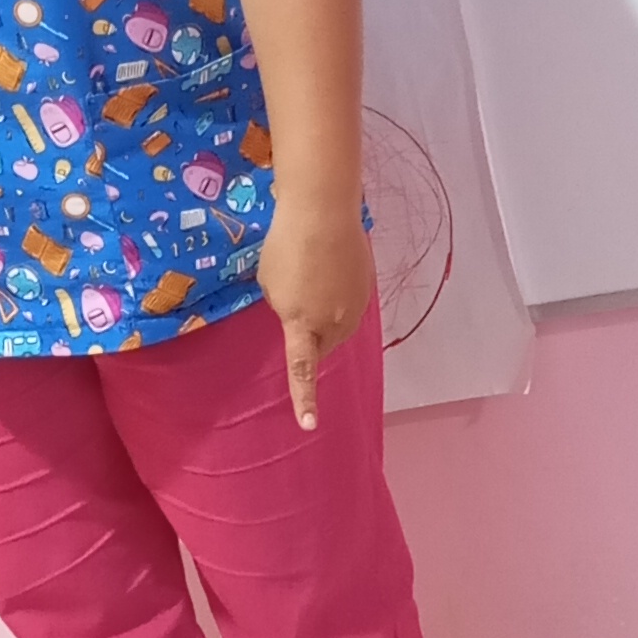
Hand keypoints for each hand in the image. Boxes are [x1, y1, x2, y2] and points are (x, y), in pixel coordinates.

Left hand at [257, 188, 375, 428]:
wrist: (323, 212)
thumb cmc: (287, 247)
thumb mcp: (271, 284)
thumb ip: (285, 307)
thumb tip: (301, 312)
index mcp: (302, 327)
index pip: (302, 371)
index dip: (304, 397)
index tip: (308, 424)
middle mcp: (334, 323)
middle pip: (323, 345)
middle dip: (310, 335)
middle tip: (294, 298)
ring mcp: (355, 306)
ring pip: (339, 324)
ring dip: (326, 313)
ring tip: (312, 274)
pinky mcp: (367, 286)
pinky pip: (350, 302)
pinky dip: (338, 292)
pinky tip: (329, 264)